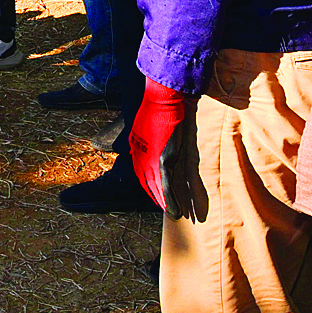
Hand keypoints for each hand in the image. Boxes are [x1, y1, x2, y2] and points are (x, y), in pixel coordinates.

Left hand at [127, 82, 196, 217]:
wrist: (162, 97)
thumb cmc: (157, 105)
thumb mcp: (143, 123)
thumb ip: (142, 136)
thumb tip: (140, 143)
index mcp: (136, 147)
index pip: (142, 173)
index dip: (150, 186)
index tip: (157, 195)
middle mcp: (140, 155)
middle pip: (148, 183)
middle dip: (158, 197)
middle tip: (168, 210)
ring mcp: (151, 159)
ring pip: (157, 188)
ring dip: (166, 203)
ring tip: (175, 215)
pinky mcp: (163, 159)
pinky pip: (165, 185)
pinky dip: (170, 199)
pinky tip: (175, 211)